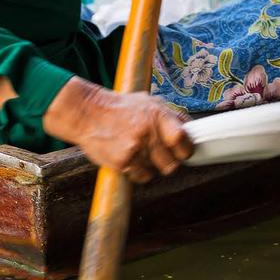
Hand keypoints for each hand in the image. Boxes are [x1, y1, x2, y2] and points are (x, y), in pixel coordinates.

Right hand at [43, 78, 192, 181]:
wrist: (88, 113)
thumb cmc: (121, 107)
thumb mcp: (149, 102)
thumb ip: (171, 116)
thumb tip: (192, 131)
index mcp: (157, 114)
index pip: (183, 140)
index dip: (186, 149)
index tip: (183, 151)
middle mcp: (148, 131)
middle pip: (173, 162)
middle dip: (170, 161)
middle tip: (161, 154)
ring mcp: (135, 147)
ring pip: (158, 171)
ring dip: (153, 166)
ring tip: (142, 152)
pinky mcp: (123, 161)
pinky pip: (142, 177)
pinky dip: (139, 172)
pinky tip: (131, 158)